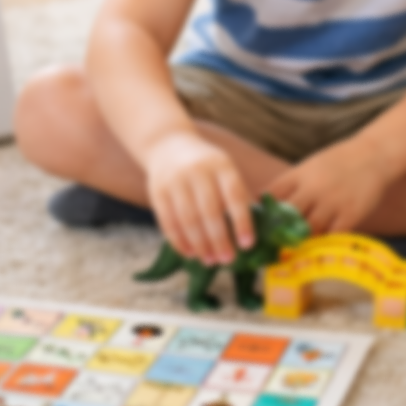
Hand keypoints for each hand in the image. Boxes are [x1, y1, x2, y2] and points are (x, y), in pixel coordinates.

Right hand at [143, 132, 253, 264]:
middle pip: (209, 211)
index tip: (247, 244)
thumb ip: (235, 194)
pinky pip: (168, 222)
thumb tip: (248, 232)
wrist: (168, 145)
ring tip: (210, 261)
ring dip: (200, 245)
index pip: (234, 195)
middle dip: (219, 240)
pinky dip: (179, 241)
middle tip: (227, 260)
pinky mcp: (157, 192)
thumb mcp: (224, 168)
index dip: (242, 221)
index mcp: (221, 165)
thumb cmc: (206, 165)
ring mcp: (175, 181)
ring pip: (188, 219)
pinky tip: (189, 254)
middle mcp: (198, 171)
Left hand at [268, 143, 389, 234]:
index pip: (272, 195)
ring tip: (297, 248)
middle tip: (274, 244)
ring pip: (307, 230)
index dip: (263, 212)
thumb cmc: (340, 162)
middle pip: (286, 216)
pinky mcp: (350, 214)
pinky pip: (332, 236)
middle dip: (279, 230)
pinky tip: (320, 246)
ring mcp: (332, 202)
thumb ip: (293, 184)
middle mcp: (313, 188)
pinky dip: (324, 243)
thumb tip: (269, 204)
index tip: (260, 224)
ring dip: (301, 240)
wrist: (375, 155)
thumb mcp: (311, 165)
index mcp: (300, 174)